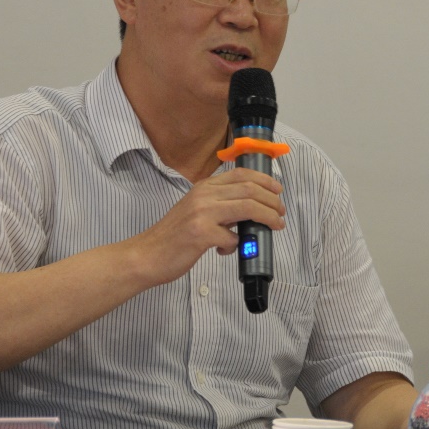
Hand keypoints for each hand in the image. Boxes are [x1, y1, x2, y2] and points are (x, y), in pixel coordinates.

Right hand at [133, 167, 284, 285]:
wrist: (147, 255)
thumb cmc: (173, 236)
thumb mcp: (196, 210)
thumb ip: (220, 206)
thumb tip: (248, 210)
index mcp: (204, 187)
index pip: (241, 174)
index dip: (265, 181)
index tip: (277, 191)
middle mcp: (203, 195)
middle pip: (249, 189)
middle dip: (272, 200)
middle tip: (280, 213)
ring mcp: (202, 213)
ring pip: (247, 207)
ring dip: (267, 217)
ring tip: (274, 225)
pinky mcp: (201, 234)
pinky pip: (232, 237)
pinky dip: (236, 245)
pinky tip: (226, 249)